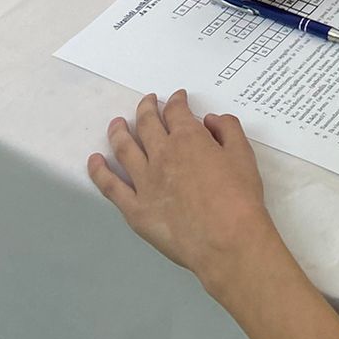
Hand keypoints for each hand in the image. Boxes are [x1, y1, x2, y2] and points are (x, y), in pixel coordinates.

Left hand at [88, 90, 276, 293]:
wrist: (226, 240)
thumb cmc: (239, 198)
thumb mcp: (243, 155)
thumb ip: (228, 130)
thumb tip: (210, 120)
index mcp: (189, 138)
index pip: (176, 111)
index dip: (176, 100)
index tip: (177, 98)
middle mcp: (162, 154)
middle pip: (147, 124)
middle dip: (146, 108)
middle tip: (147, 102)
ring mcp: (144, 182)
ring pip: (124, 149)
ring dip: (119, 132)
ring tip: (116, 124)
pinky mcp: (134, 209)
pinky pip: (110, 186)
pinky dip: (99, 171)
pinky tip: (94, 161)